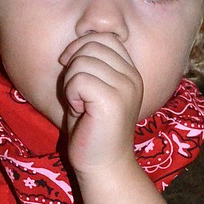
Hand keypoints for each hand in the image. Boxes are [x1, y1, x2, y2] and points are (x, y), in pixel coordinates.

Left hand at [59, 33, 142, 173]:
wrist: (103, 165)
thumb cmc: (92, 131)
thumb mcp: (93, 91)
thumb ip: (90, 66)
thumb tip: (73, 47)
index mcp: (131, 72)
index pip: (106, 37)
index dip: (82, 46)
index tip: (71, 68)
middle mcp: (132, 77)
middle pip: (92, 44)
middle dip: (73, 65)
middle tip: (76, 92)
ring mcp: (125, 87)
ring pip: (82, 61)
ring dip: (71, 83)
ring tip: (79, 104)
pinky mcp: (112, 100)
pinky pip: (79, 78)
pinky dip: (71, 94)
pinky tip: (80, 111)